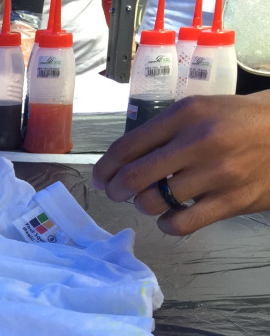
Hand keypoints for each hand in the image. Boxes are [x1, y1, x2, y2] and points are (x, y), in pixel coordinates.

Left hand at [92, 91, 269, 234]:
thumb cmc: (236, 120)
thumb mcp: (197, 111)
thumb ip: (160, 132)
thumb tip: (119, 162)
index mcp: (185, 115)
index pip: (126, 147)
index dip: (104, 168)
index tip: (99, 178)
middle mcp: (199, 142)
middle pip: (134, 178)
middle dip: (116, 190)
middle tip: (117, 193)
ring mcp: (217, 174)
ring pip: (153, 203)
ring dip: (143, 205)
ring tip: (151, 199)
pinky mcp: (233, 200)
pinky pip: (181, 224)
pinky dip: (166, 224)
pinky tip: (168, 216)